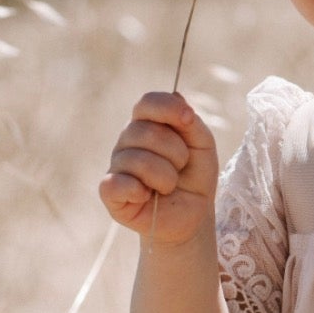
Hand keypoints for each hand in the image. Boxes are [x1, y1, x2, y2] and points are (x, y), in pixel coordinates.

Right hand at [99, 91, 219, 245]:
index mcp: (148, 124)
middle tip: (181, 168)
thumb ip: (192, 123)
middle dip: (177, 153)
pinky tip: (146, 196)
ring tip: (168, 186)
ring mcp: (117, 165)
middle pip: (147, 131)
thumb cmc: (194, 176)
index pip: (147, 102)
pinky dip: (138, 190)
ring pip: (138, 160)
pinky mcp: (109, 191)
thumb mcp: (203, 147)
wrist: (192, 214)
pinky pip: (116, 183)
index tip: (189, 119)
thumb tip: (177, 98)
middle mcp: (128, 141)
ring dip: (166, 177)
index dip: (167, 108)